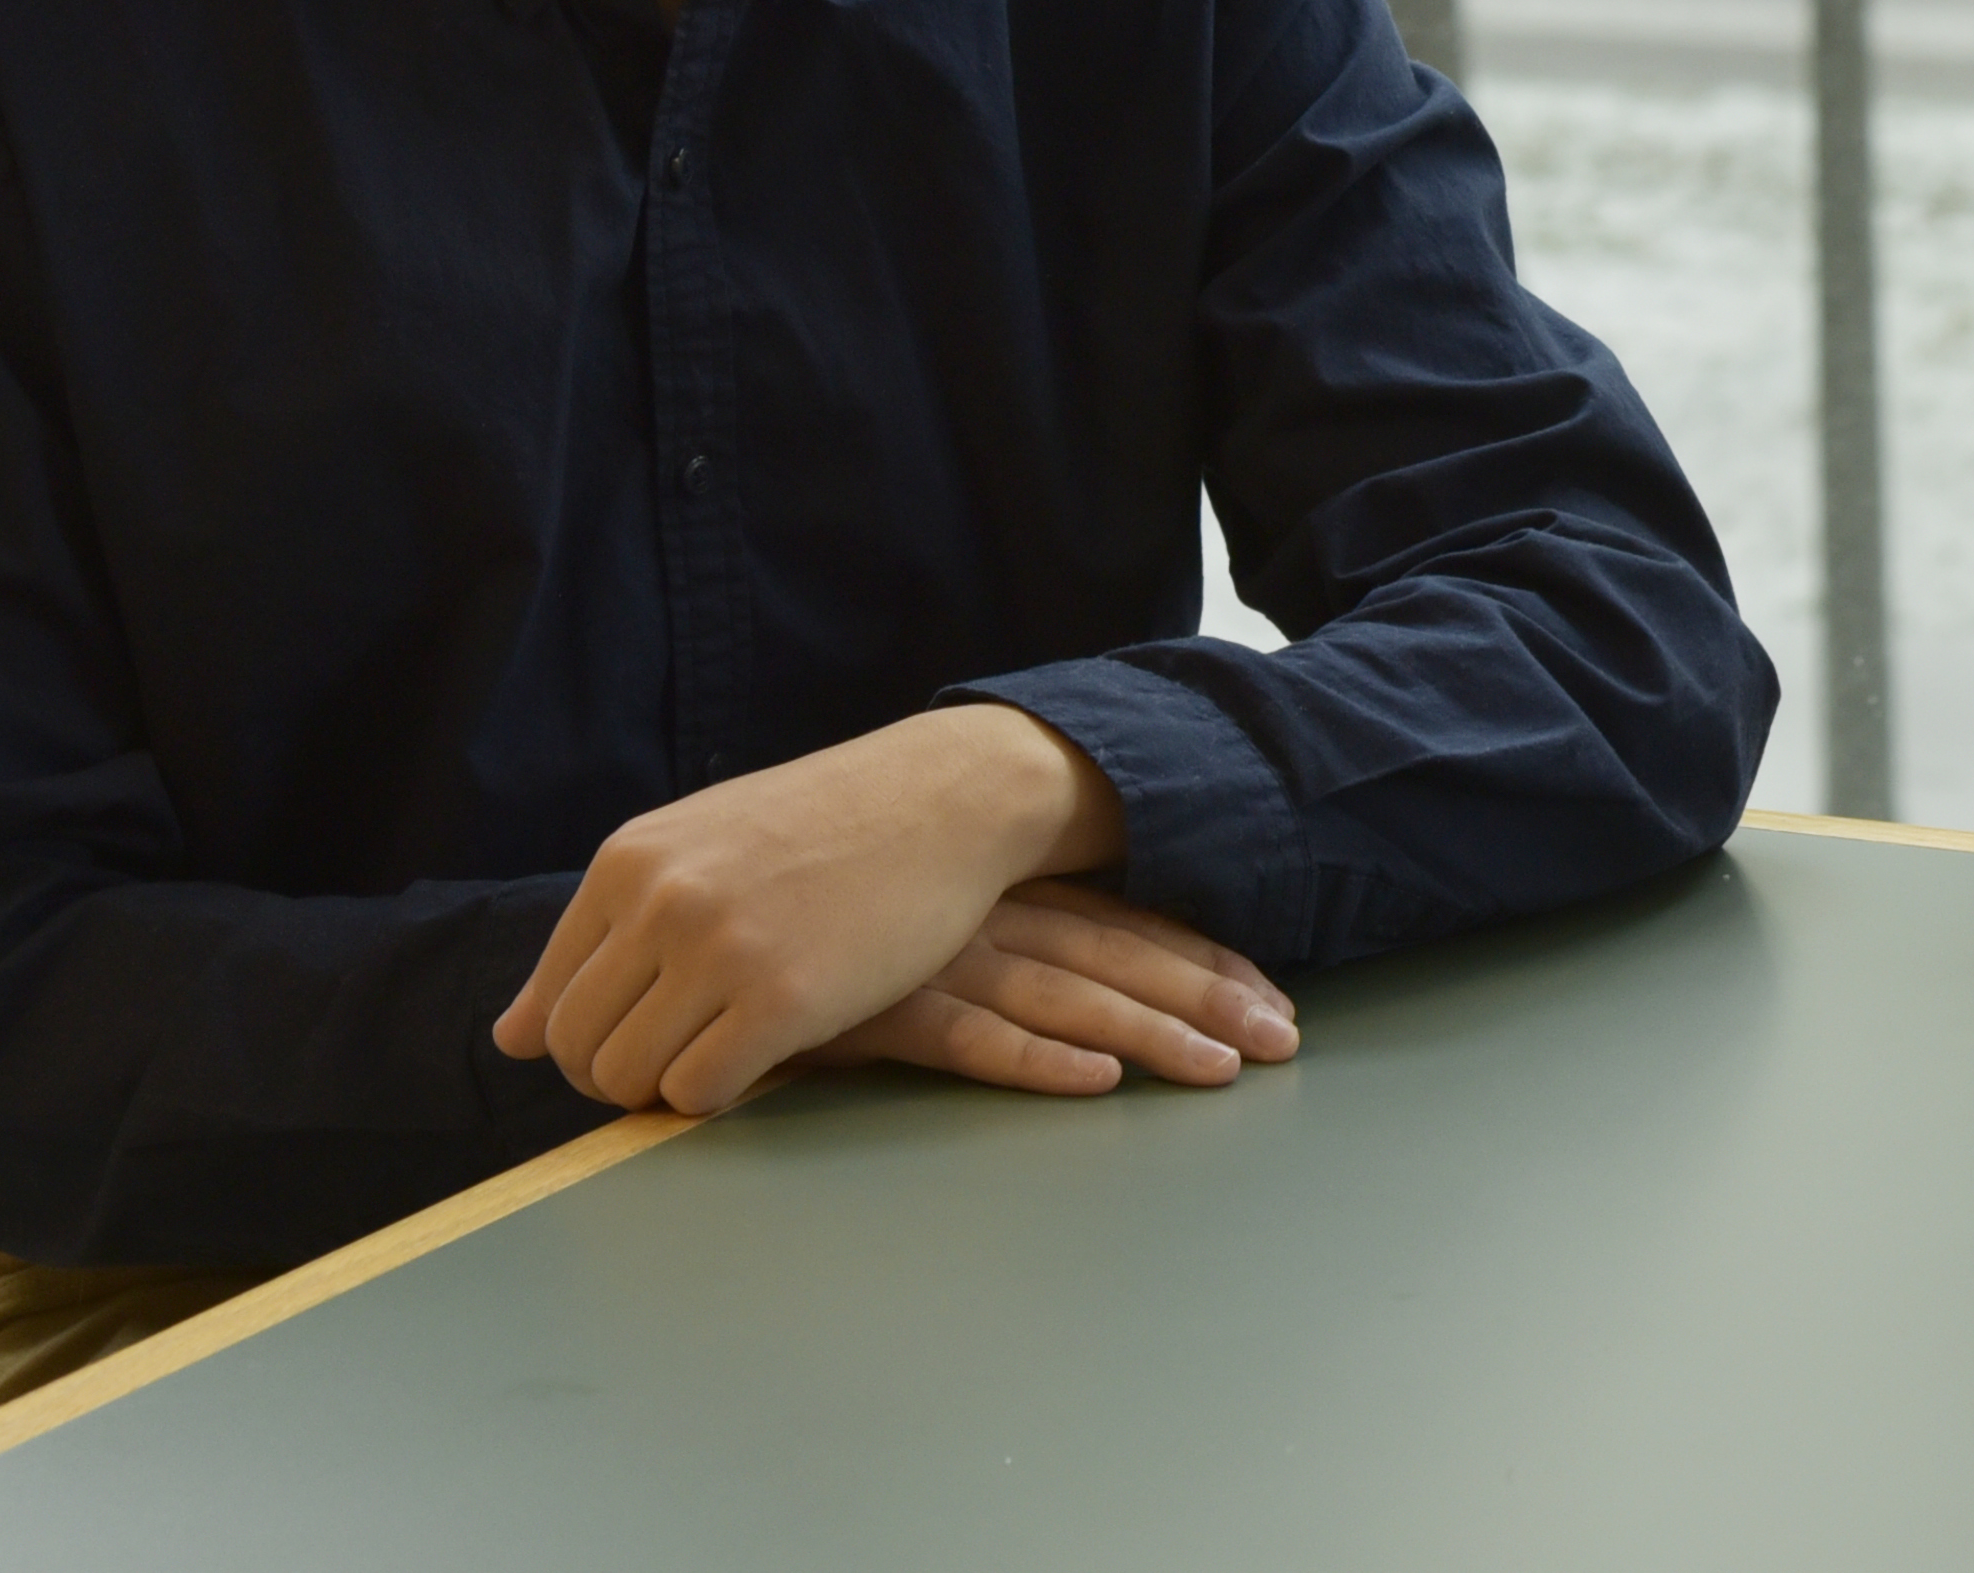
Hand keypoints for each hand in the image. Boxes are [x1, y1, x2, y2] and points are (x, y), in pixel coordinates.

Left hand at [495, 703, 1128, 1115]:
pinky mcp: (784, 1000)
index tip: (641, 1038)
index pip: (551, 998)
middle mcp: (663, 902)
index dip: (585, 1041)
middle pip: (577, 1049)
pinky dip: (716, 1096)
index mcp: (630, 862)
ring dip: (665, 1088)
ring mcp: (721, 951)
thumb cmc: (820, 828)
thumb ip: (600, 937)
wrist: (940, 798)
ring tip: (722, 1056)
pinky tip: (760, 1058)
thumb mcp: (694, 852)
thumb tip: (507, 1039)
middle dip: (614, 1077)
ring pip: (628, 1078)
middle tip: (678, 1064)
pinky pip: (699, 1092)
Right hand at [809, 880, 1300, 1095]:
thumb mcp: (907, 914)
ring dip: (1153, 1031)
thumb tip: (1049, 970)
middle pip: (1117, 957)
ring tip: (1224, 1068)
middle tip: (1285, 1040)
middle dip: (1208, 997)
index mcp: (993, 890)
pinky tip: (1098, 1082)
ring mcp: (935, 958)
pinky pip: (974, 1038)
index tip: (1269, 994)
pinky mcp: (880, 1007)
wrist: (688, 911)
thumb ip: (972, 937)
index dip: (1198, 958)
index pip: (1119, 922)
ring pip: (1068, 997)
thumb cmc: (803, 913)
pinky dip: (1038, 1060)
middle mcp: (979, 916)